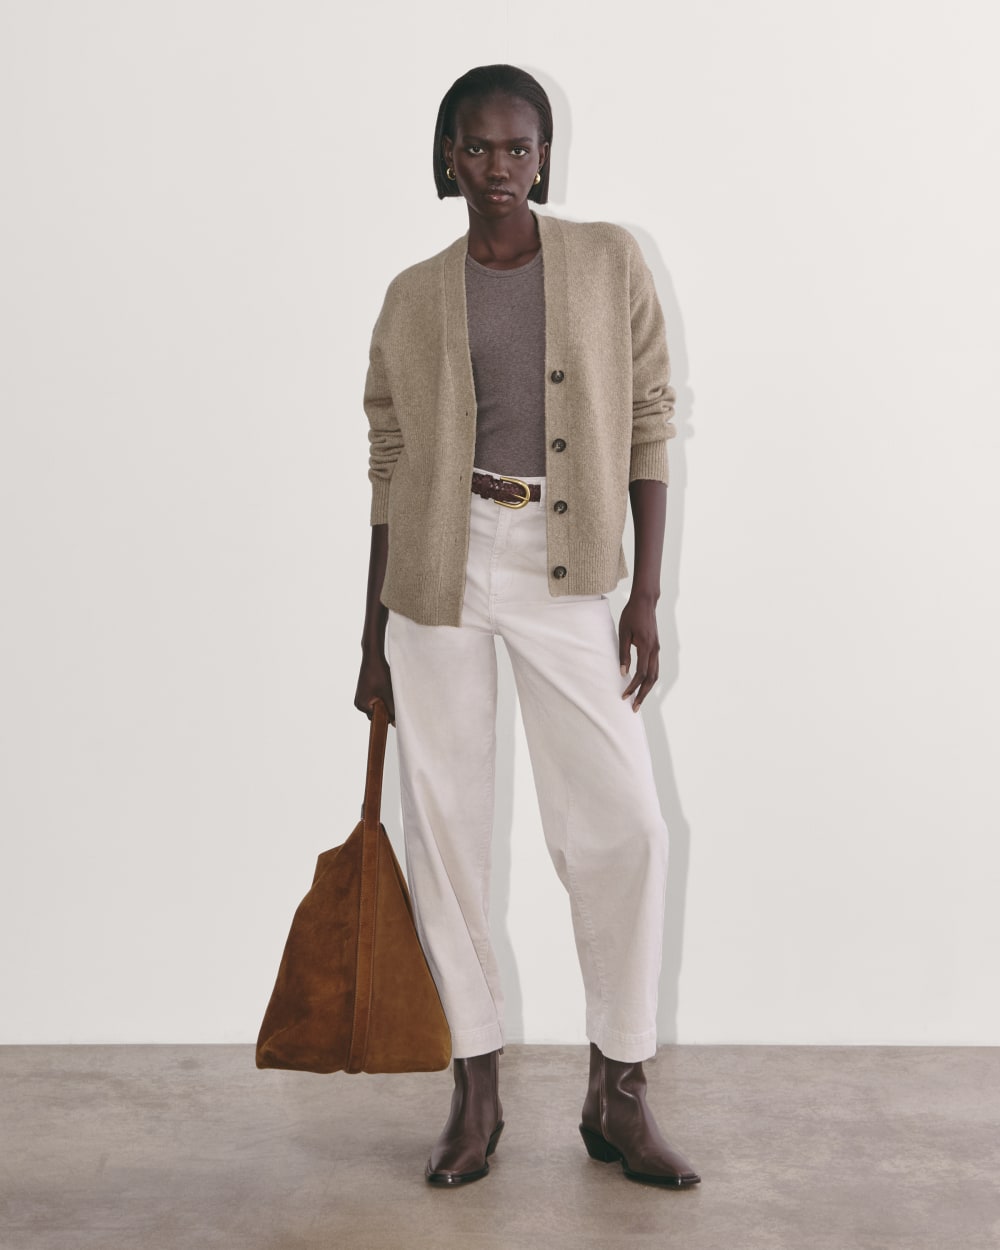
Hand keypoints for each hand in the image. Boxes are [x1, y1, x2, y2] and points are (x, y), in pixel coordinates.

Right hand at [354, 650, 394, 724]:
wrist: (373, 658)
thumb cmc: (380, 674)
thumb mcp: (388, 694)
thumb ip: (392, 710)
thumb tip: (395, 724)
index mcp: (362, 706)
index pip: (377, 719)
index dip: (387, 715)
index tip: (393, 706)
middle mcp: (358, 704)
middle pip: (375, 714)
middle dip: (385, 708)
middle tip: (391, 697)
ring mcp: (359, 698)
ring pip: (375, 707)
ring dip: (383, 703)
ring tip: (387, 691)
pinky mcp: (363, 693)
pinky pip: (373, 701)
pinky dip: (380, 698)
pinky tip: (384, 688)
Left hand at [618, 592, 659, 711]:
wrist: (645, 602)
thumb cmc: (631, 615)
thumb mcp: (623, 633)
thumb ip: (624, 653)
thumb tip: (622, 673)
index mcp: (646, 646)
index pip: (641, 673)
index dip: (633, 687)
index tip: (624, 696)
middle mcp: (655, 650)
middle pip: (651, 679)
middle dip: (643, 694)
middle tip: (634, 708)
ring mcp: (657, 649)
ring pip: (656, 675)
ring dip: (647, 689)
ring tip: (638, 700)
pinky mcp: (656, 648)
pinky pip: (655, 668)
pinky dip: (649, 680)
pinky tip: (642, 685)